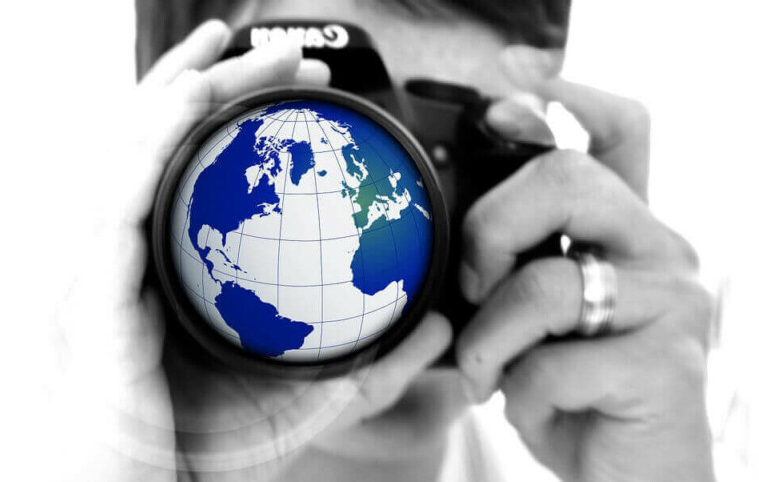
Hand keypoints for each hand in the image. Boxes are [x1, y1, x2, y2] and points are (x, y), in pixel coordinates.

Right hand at [57, 20, 452, 480]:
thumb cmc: (211, 444)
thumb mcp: (310, 394)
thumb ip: (378, 363)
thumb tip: (444, 329)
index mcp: (176, 263)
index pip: (198, 166)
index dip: (242, 115)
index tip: (305, 89)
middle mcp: (136, 253)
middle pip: (166, 144)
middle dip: (218, 84)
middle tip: (281, 54)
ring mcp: (108, 269)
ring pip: (132, 154)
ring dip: (181, 93)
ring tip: (230, 52)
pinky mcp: (94, 295)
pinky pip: (116, 206)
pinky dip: (146, 148)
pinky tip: (187, 107)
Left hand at [456, 81, 714, 480]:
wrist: (629, 477)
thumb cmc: (576, 392)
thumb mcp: (539, 321)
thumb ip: (520, 267)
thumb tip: (464, 245)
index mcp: (626, 229)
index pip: (620, 130)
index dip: (570, 98)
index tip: (509, 96)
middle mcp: (660, 249)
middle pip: (566, 180)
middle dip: (489, 231)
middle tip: (474, 287)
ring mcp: (670, 303)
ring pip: (545, 282)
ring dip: (490, 339)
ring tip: (491, 374)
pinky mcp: (666, 364)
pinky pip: (552, 363)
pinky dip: (518, 395)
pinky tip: (533, 410)